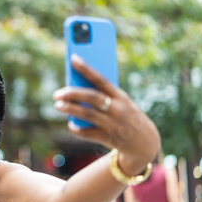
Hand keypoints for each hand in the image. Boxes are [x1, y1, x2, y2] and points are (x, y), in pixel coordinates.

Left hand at [53, 54, 159, 174]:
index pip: (101, 79)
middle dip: (73, 94)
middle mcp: (118, 109)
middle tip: (57, 93)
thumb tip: (76, 88)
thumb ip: (103, 96)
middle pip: (91, 97)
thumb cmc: (126, 116)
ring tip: (58, 105)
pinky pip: (87, 133)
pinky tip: (70, 124)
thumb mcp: (121, 103)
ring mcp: (112, 124)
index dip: (87, 68)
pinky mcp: (108, 138)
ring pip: (87, 114)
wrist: (144, 142)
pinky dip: (76, 128)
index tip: (73, 59)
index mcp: (121, 96)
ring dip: (70, 109)